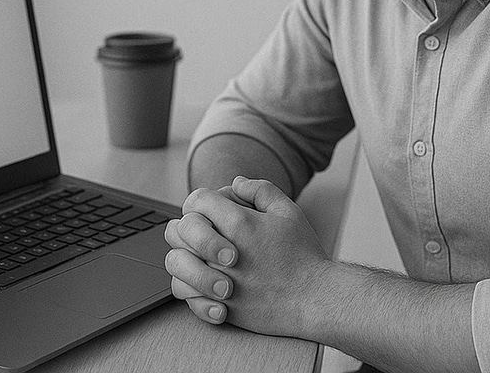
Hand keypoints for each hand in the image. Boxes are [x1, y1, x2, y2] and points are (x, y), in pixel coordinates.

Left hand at [164, 176, 331, 336]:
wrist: (314, 299)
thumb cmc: (303, 256)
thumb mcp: (288, 211)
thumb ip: (260, 190)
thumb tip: (235, 184)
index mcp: (239, 224)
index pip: (197, 200)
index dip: (202, 201)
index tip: (214, 210)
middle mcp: (222, 252)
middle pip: (177, 229)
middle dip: (189, 226)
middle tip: (206, 232)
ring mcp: (217, 281)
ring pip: (175, 263)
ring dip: (185, 255)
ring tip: (202, 257)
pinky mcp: (219, 305)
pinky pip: (185, 294)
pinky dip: (190, 286)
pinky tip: (207, 282)